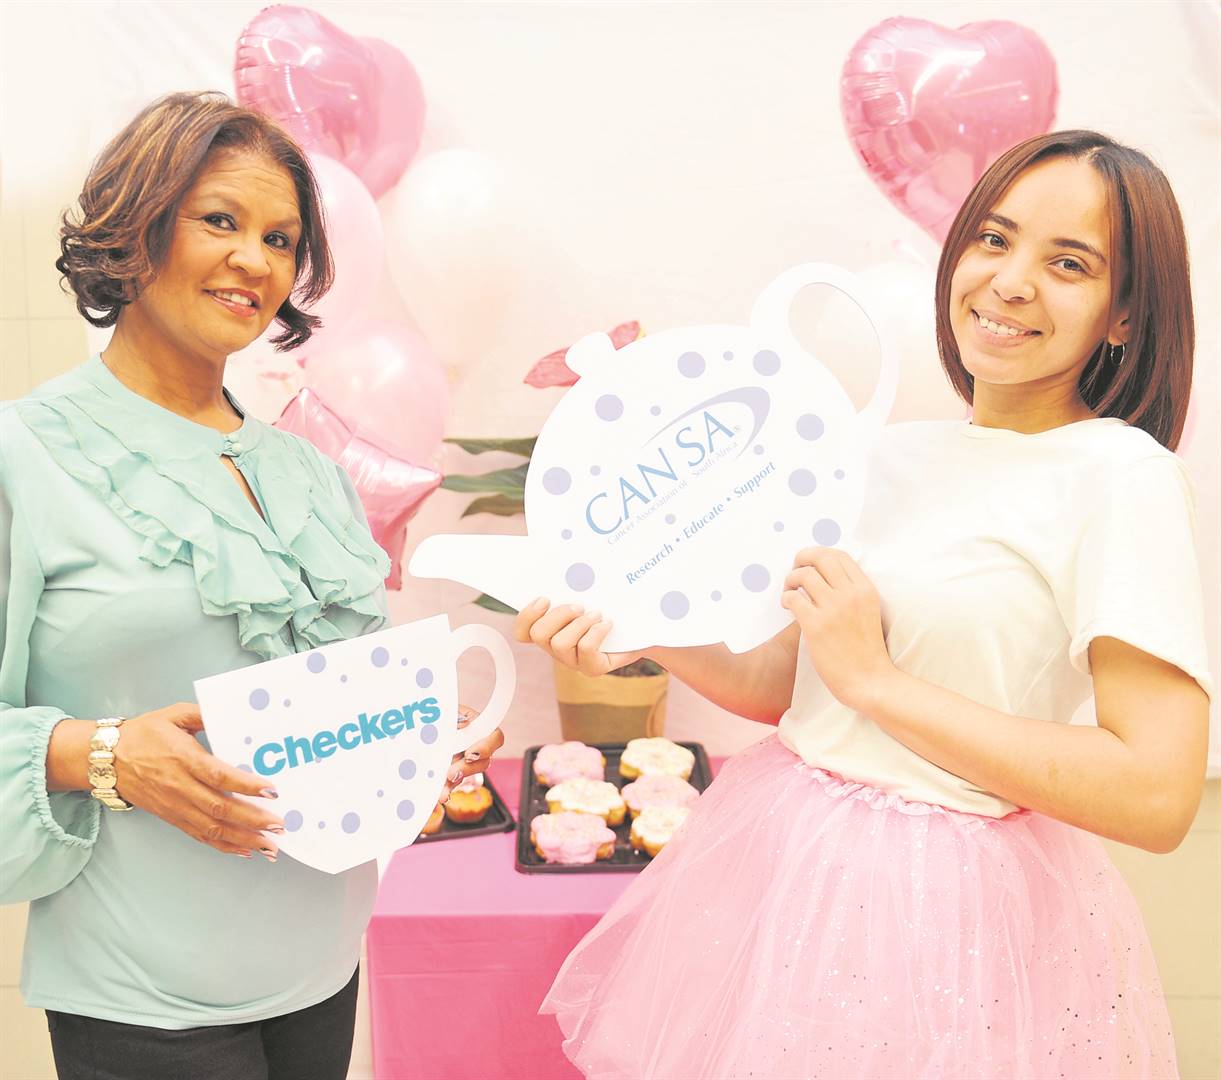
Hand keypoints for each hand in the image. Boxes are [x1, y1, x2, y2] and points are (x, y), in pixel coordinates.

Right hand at [112, 703, 283, 860]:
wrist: (107, 759)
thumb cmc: (144, 734)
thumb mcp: (174, 714)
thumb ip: (203, 712)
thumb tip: (233, 711)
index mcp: (184, 759)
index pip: (219, 776)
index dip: (246, 785)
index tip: (272, 790)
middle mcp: (181, 787)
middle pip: (220, 808)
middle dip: (253, 819)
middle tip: (280, 825)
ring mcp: (176, 806)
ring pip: (213, 828)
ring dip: (244, 839)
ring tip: (271, 845)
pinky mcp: (172, 818)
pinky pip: (200, 836)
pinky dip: (224, 846)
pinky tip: (245, 851)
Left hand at [440, 704, 504, 802]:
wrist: (420, 722)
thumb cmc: (437, 714)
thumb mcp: (446, 711)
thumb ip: (455, 716)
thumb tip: (463, 724)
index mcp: (479, 726)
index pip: (494, 737)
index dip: (486, 747)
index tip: (470, 754)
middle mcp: (476, 745)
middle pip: (483, 761)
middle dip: (467, 769)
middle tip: (451, 773)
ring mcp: (465, 760)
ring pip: (468, 774)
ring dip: (455, 782)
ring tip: (442, 791)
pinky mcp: (452, 771)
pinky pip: (453, 783)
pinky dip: (446, 789)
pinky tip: (439, 795)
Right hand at [513, 597, 644, 676]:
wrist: (640, 630)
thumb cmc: (610, 608)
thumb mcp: (589, 594)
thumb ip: (572, 587)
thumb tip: (567, 567)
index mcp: (550, 631)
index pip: (523, 633)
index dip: (527, 616)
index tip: (545, 599)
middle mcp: (557, 648)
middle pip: (539, 635)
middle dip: (558, 615)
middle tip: (579, 606)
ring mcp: (574, 661)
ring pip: (560, 644)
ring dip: (579, 624)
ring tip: (596, 614)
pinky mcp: (592, 668)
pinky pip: (585, 650)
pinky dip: (596, 632)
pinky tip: (607, 624)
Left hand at [781, 547, 895, 711]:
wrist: (870, 681)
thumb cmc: (866, 650)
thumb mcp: (868, 612)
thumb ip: (851, 593)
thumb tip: (821, 576)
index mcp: (866, 589)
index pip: (839, 555)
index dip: (819, 554)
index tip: (809, 563)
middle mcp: (851, 594)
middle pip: (820, 557)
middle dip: (802, 558)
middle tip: (794, 570)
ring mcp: (834, 609)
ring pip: (804, 575)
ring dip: (791, 579)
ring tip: (789, 592)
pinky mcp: (816, 626)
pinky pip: (793, 598)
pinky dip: (786, 598)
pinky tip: (788, 607)